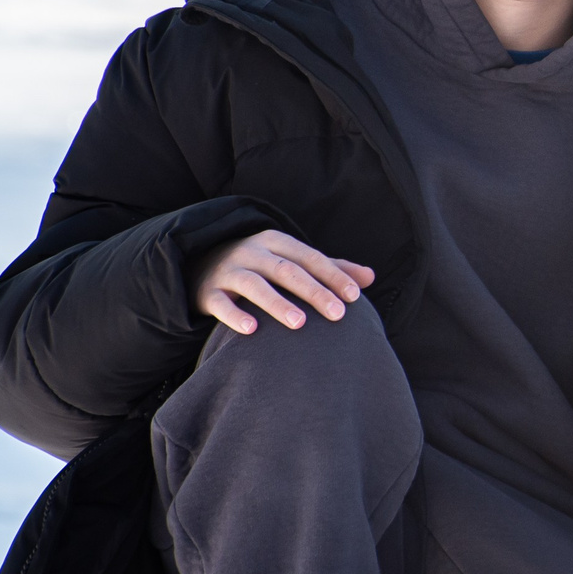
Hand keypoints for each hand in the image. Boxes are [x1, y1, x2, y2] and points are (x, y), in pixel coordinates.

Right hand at [192, 229, 375, 334]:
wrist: (203, 266)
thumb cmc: (262, 266)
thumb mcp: (292, 261)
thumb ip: (329, 268)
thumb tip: (370, 277)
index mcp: (277, 243)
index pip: (310, 258)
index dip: (332, 276)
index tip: (354, 297)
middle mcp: (253, 252)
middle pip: (287, 271)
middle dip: (314, 291)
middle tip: (337, 314)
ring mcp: (229, 271)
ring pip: (255, 285)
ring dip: (278, 303)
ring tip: (300, 324)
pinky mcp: (209, 292)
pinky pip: (221, 303)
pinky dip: (235, 316)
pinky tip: (252, 330)